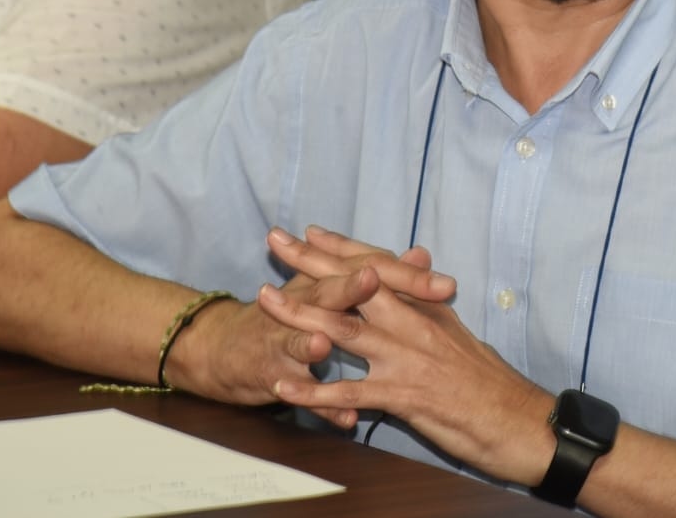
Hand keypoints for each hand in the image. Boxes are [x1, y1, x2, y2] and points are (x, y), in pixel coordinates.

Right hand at [167, 229, 457, 424]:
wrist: (228, 347)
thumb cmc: (290, 314)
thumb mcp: (332, 289)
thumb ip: (381, 275)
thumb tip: (421, 256)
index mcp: (327, 282)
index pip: (369, 270)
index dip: (406, 277)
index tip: (447, 285)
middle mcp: (305, 303)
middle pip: (333, 293)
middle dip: (360, 291)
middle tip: (384, 286)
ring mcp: (284, 339)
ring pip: (302, 339)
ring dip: (317, 341)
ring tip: (330, 344)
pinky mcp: (271, 373)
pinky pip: (300, 391)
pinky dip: (321, 404)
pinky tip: (345, 418)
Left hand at [259, 230, 556, 482]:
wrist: (518, 421)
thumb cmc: (490, 382)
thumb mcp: (458, 332)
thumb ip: (429, 303)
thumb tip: (418, 266)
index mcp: (428, 306)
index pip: (379, 267)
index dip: (343, 248)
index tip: (310, 232)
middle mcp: (415, 323)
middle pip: (355, 284)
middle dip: (312, 263)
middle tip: (276, 243)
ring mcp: (407, 358)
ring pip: (344, 330)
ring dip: (300, 314)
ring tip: (265, 301)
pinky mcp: (403, 396)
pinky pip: (349, 392)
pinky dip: (314, 392)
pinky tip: (285, 390)